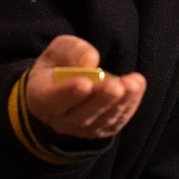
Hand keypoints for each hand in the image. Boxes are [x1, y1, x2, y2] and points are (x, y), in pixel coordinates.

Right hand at [25, 35, 146, 139]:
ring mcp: (80, 129)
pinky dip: (128, 107)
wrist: (63, 84)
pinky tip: (137, 88)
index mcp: (41, 98)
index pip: (53, 100)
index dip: (69, 93)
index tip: (85, 83)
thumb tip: (90, 62)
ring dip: (120, 103)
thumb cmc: (60, 63)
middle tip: (117, 87)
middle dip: (101, 100)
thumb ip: (72, 52)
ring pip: (101, 122)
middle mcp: (59, 120)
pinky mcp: (99, 130)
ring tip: (134, 84)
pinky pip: (115, 123)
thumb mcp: (60, 49)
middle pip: (81, 116)